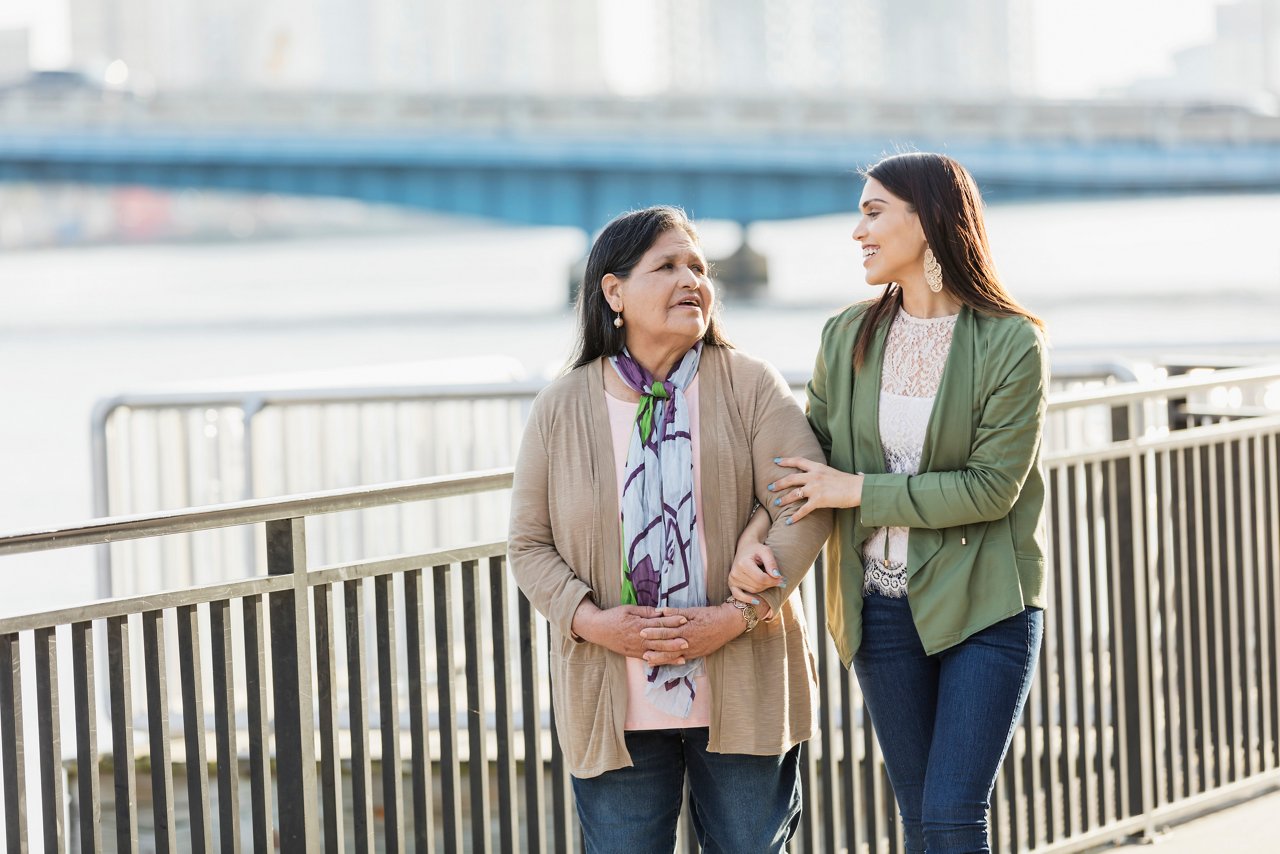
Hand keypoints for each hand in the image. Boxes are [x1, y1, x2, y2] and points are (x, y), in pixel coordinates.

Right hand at [572, 602, 688, 658]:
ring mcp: (637, 648)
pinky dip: (661, 661)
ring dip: (671, 654)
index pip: (659, 623)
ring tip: (684, 654)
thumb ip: (646, 611)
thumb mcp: (629, 609)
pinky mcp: (635, 654)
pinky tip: (670, 662)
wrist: (598, 630)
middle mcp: (639, 638)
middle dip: (675, 640)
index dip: (672, 621)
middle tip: (689, 640)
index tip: (684, 619)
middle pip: (660, 639)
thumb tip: (661, 611)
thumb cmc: (613, 616)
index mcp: (639, 625)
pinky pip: (650, 659)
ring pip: (657, 652)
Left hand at [639, 604, 740, 665]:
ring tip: (647, 659)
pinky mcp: (697, 654)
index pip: (666, 631)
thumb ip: (676, 612)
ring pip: (673, 656)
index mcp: (686, 629)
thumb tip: (660, 611)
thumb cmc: (711, 615)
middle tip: (638, 646)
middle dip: (652, 646)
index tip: (641, 631)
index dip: (653, 631)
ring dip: (659, 658)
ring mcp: (693, 650)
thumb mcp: (693, 610)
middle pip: (667, 645)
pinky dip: (671, 661)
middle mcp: (688, 642)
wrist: (728, 624)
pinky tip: (663, 663)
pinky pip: (681, 659)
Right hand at [728, 541, 783, 605]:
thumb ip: (771, 563)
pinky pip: (738, 595)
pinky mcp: (731, 583)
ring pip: (753, 591)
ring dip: (763, 588)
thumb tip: (777, 576)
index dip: (774, 581)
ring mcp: (732, 579)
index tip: (782, 579)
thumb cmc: (757, 549)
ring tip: (768, 580)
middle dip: (770, 584)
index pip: (761, 579)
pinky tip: (757, 601)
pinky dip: (747, 599)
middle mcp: (736, 572)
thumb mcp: (766, 551)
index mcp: (743, 563)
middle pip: (757, 586)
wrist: (745, 548)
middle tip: (778, 580)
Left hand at [768, 457, 862, 522]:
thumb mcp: (832, 472)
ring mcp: (815, 488)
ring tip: (776, 503)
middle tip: (769, 487)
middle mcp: (814, 476)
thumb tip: (819, 475)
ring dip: (783, 499)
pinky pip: (803, 510)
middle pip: (791, 478)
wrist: (857, 488)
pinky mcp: (819, 500)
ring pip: (794, 494)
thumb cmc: (848, 481)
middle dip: (778, 483)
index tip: (775, 461)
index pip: (798, 461)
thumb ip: (822, 473)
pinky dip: (794, 516)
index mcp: (817, 467)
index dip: (786, 460)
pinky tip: (788, 521)